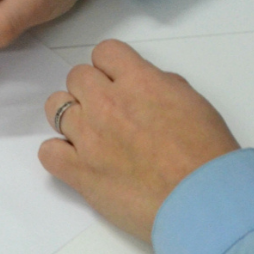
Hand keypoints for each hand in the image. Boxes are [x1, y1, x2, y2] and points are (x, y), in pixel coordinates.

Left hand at [40, 40, 240, 241]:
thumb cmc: (205, 155)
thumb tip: (142, 85)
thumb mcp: (191, 101)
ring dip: (71, 116)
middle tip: (108, 109)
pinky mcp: (80, 172)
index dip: (111, 66)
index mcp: (138, 81)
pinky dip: (58, 154)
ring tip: (90, 133)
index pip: (104, 52)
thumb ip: (160, 84)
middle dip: (91, 89)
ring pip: (55, 107)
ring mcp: (89, 137)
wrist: (201, 201)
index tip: (117, 80)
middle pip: (76, 76)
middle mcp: (107, 103)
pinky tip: (78, 160)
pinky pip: (48, 152)